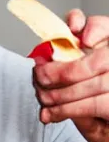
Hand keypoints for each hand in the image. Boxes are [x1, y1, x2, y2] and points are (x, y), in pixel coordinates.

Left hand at [33, 9, 108, 141]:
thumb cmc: (94, 111)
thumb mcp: (78, 86)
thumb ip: (67, 68)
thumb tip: (43, 60)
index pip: (106, 28)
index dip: (92, 26)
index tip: (72, 30)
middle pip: (97, 60)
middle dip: (61, 70)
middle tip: (39, 78)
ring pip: (93, 84)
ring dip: (59, 94)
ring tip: (43, 100)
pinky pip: (93, 105)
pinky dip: (66, 110)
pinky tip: (51, 114)